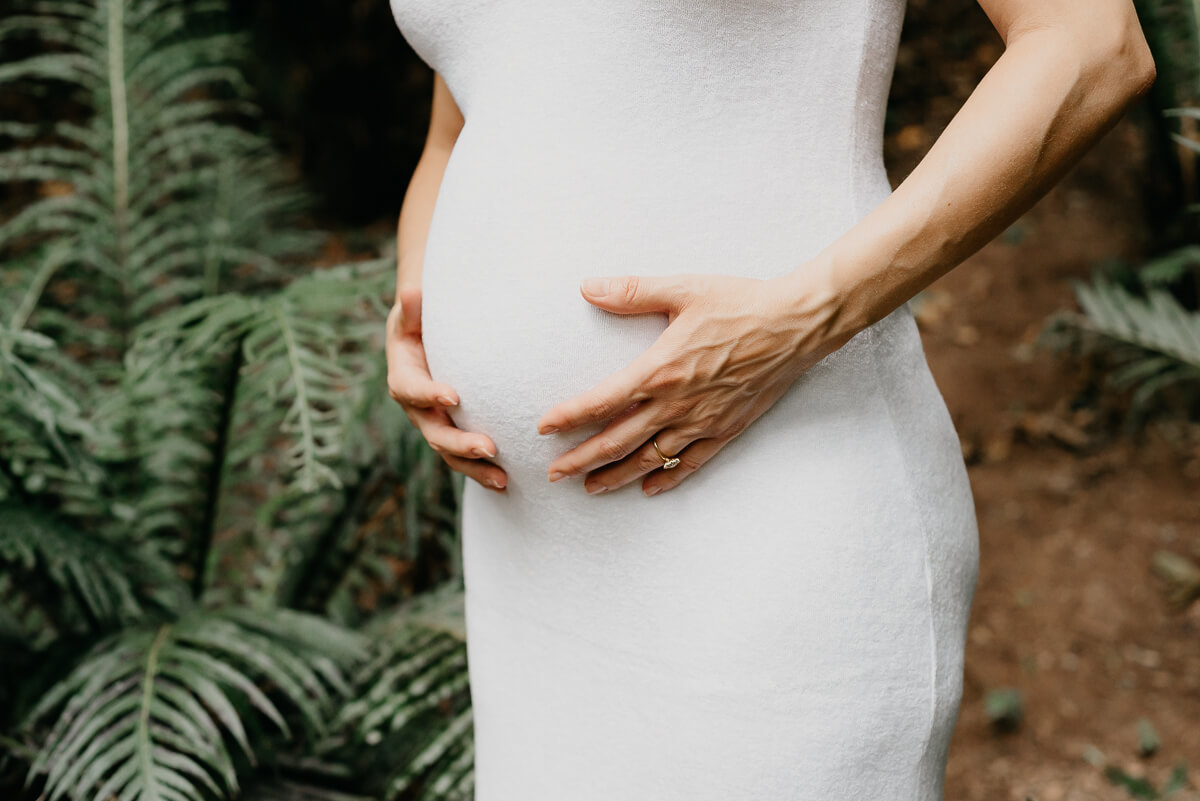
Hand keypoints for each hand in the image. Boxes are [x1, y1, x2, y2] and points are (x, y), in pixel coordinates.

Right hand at [386, 286, 506, 491]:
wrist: (427, 338)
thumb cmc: (422, 321)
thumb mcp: (414, 312)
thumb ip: (413, 308)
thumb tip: (412, 293)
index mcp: (403, 376)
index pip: (411, 389)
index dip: (428, 394)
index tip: (452, 396)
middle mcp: (417, 407)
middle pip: (433, 431)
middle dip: (459, 443)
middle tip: (489, 447)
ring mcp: (434, 423)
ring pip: (450, 452)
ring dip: (474, 467)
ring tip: (503, 479)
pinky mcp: (453, 431)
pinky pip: (464, 457)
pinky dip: (483, 471)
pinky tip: (508, 484)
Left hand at [535, 267, 858, 495]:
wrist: (797, 324)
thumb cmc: (740, 303)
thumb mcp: (683, 289)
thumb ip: (632, 291)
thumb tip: (588, 287)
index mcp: (659, 370)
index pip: (601, 401)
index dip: (568, 417)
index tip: (544, 428)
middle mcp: (676, 403)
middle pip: (617, 440)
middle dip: (581, 460)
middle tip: (553, 474)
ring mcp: (702, 421)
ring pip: (649, 459)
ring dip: (615, 476)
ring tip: (590, 488)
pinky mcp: (727, 429)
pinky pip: (691, 463)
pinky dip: (667, 478)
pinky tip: (649, 488)